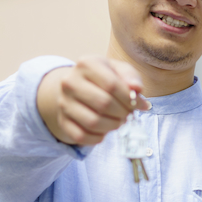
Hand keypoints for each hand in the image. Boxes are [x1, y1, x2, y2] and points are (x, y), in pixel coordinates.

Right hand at [36, 56, 151, 145]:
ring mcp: (63, 103)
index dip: (129, 98)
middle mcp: (70, 82)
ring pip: (93, 122)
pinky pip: (82, 136)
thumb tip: (136, 89)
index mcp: (86, 64)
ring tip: (119, 121)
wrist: (78, 87)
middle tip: (129, 114)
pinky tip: (105, 130)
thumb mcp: (119, 70)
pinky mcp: (63, 121)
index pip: (111, 85)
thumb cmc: (105, 78)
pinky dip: (98, 137)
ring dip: (113, 125)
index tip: (138, 104)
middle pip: (103, 104)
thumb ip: (131, 77)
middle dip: (123, 112)